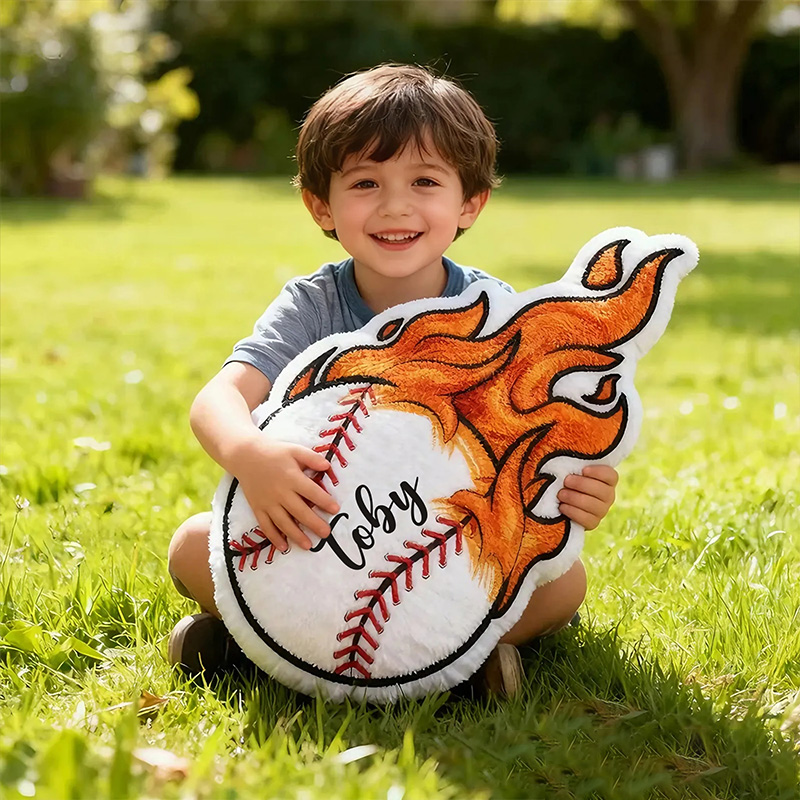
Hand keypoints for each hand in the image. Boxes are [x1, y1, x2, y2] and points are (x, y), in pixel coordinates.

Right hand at [230, 436, 339, 551]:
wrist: (245, 455)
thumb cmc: (274, 452)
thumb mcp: (295, 450)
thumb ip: (312, 458)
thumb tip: (328, 467)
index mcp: (291, 477)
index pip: (312, 492)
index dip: (325, 501)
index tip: (335, 509)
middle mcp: (280, 492)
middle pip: (300, 511)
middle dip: (314, 524)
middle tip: (326, 533)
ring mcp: (268, 502)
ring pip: (283, 522)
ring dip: (296, 535)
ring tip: (309, 546)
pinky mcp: (257, 508)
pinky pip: (266, 526)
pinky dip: (274, 537)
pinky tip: (283, 546)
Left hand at [557, 465, 617, 530]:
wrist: (564, 502)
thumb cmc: (569, 481)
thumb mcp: (574, 471)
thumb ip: (575, 466)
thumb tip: (567, 464)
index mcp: (608, 481)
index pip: (611, 476)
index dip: (598, 472)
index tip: (583, 470)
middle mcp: (608, 496)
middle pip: (601, 490)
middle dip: (581, 484)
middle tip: (566, 481)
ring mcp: (602, 511)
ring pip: (593, 505)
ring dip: (574, 498)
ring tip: (561, 494)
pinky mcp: (593, 523)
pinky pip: (586, 519)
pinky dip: (572, 512)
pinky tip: (562, 506)